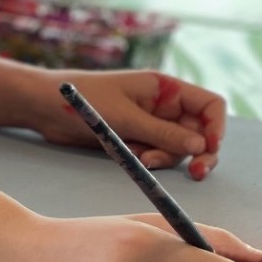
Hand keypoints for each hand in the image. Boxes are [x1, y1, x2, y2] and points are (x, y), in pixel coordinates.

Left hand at [28, 69, 226, 179]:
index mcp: (165, 89)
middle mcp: (163, 106)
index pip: (210, 105)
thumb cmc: (83, 101)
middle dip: (199, 152)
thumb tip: (201, 146)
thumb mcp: (125, 117)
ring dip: (167, 157)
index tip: (209, 147)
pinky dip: (148, 159)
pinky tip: (130, 155)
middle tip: (197, 173)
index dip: (216, 127)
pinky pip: (156, 154)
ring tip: (143, 157)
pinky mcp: (136, 139)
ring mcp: (150, 123)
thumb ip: (162, 133)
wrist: (44, 107)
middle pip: (199, 132)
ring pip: (178, 148)